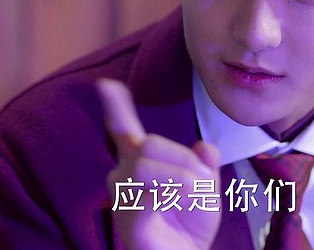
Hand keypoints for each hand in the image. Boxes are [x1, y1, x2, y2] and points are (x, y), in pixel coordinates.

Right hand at [97, 78, 220, 249]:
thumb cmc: (189, 227)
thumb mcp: (206, 189)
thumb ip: (203, 165)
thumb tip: (204, 146)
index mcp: (140, 164)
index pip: (123, 129)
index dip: (115, 107)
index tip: (107, 85)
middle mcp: (123, 176)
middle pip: (149, 143)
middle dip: (184, 160)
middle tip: (203, 186)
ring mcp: (122, 197)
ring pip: (146, 164)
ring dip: (182, 178)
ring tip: (196, 198)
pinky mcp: (128, 218)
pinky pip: (148, 193)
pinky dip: (174, 194)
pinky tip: (181, 205)